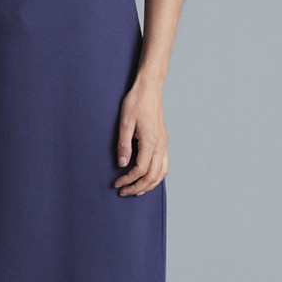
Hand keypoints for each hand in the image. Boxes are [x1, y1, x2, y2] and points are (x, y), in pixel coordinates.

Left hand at [113, 81, 168, 195]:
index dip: (128, 180)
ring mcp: (164, 144)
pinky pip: (165, 164)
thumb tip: (122, 164)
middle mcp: (161, 145)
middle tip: (124, 192)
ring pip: (162, 172)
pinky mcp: (164, 141)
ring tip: (136, 190)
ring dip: (150, 184)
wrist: (150, 89)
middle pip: (153, 176)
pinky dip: (157, 175)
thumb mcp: (124, 123)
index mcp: (151, 142)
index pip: (140, 170)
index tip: (117, 184)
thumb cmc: (136, 103)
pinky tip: (148, 177)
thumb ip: (123, 145)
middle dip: (139, 188)